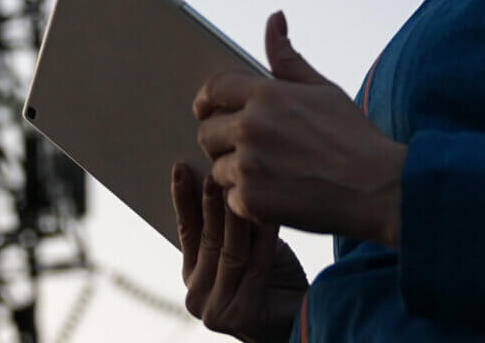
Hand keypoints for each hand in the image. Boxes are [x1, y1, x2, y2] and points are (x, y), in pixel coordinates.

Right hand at [172, 160, 307, 342]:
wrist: (303, 318)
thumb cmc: (276, 278)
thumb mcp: (249, 245)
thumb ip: (232, 224)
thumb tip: (224, 173)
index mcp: (193, 275)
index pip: (186, 231)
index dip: (182, 199)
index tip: (181, 166)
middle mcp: (197, 295)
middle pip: (207, 238)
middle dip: (211, 202)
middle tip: (215, 170)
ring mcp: (215, 310)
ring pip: (229, 250)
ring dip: (236, 215)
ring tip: (242, 184)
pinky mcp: (240, 316)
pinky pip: (254, 266)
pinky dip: (264, 237)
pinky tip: (269, 213)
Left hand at [195, 11, 406, 245]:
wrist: (377, 189)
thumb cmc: (354, 138)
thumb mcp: (323, 90)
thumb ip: (288, 59)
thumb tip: (274, 18)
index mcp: (266, 95)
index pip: (215, 89)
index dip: (207, 99)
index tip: (205, 109)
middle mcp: (250, 127)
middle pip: (206, 132)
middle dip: (222, 141)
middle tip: (246, 151)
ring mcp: (248, 165)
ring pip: (218, 169)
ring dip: (237, 174)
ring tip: (271, 177)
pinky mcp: (251, 200)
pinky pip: (232, 199)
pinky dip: (250, 203)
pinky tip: (278, 198)